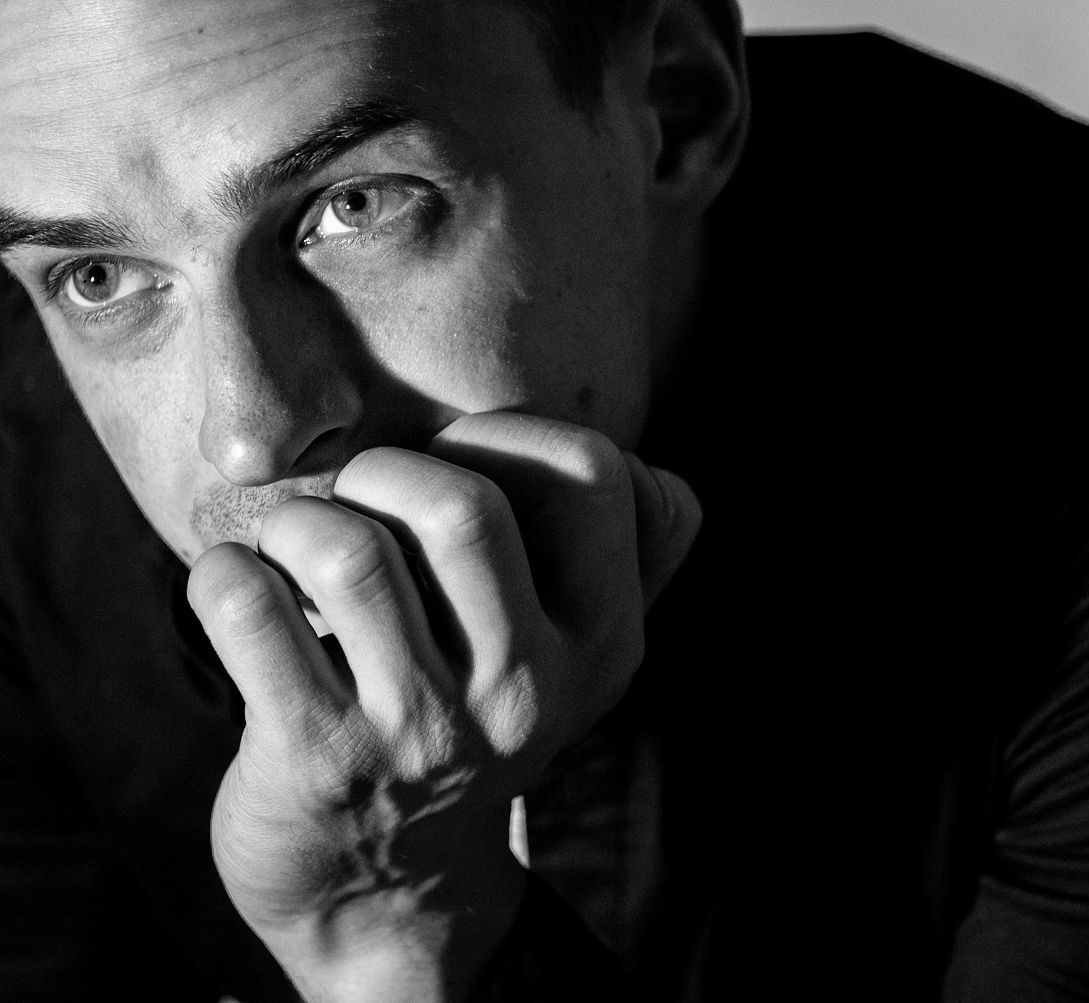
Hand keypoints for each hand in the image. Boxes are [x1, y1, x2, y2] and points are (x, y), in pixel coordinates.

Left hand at [186, 413, 699, 1001]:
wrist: (387, 889)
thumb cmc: (463, 720)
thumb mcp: (565, 656)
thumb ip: (609, 556)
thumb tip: (631, 455)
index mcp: (601, 645)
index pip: (591, 474)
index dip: (503, 434)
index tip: (454, 464)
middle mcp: (525, 691)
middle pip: (461, 506)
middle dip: (383, 470)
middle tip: (357, 502)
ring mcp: (421, 732)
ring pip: (346, 550)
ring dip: (297, 522)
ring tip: (293, 552)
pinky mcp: (315, 759)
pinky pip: (245, 604)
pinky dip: (224, 572)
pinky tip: (241, 595)